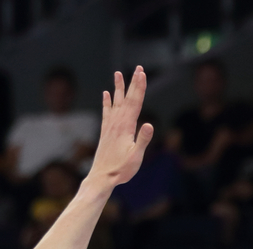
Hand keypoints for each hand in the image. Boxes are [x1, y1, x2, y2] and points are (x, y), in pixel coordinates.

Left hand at [88, 67, 153, 187]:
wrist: (102, 177)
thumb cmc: (121, 169)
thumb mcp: (136, 157)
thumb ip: (143, 140)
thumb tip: (150, 124)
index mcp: (126, 127)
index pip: (135, 102)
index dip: (139, 87)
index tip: (142, 73)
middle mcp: (116, 123)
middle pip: (127, 99)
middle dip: (133, 83)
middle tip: (138, 68)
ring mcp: (109, 126)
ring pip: (115, 102)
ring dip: (118, 88)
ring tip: (118, 74)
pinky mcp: (105, 132)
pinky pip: (106, 112)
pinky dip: (107, 102)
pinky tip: (106, 94)